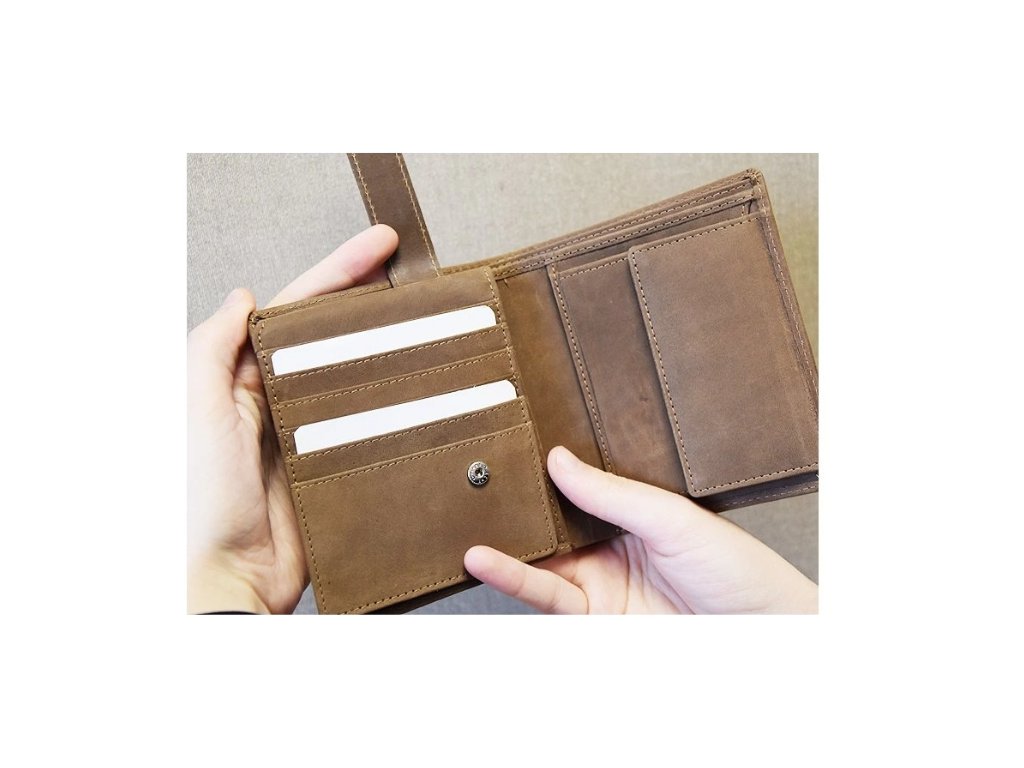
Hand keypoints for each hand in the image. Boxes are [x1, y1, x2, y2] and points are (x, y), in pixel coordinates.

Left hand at [187, 225, 397, 613]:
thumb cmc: (200, 499)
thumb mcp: (197, 410)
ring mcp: (313, 430)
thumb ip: (213, 348)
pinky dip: (400, 402)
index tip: (379, 244)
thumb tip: (244, 296)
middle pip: (334, 334)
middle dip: (372, 297)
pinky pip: (375, 423)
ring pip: (360, 374)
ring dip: (391, 346)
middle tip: (416, 272)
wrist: (231, 578)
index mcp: (243, 378)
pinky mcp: (339, 463)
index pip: (296, 309)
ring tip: (432, 318)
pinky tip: (426, 386)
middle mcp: (280, 398)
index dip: (338, 272)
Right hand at [465, 447, 817, 613]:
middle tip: (477, 484)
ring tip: (469, 526)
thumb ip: (613, 493)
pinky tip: (488, 560)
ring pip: (542, 559)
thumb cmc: (737, 569)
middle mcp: (612, 544)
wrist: (759, 631)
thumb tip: (560, 460)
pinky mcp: (592, 616)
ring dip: (506, 546)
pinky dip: (514, 578)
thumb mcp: (674, 517)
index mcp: (635, 510)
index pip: (581, 485)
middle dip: (518, 507)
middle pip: (554, 522)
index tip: (513, 450)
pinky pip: (546, 595)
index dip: (547, 472)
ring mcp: (600, 582)